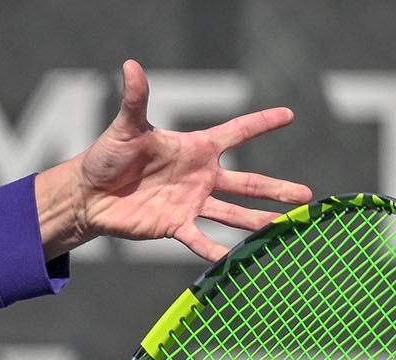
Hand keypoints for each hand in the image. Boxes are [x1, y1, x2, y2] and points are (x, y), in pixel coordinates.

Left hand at [38, 59, 313, 260]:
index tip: (289, 114)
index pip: (236, 132)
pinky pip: (200, 240)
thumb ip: (136, 99)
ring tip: (285, 227)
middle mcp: (200, 176)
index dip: (261, 123)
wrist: (88, 195)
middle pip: (247, 182)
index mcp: (195, 149)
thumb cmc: (107, 157)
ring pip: (232, 214)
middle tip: (307, 196)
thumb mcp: (125, 128)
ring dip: (258, 221)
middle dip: (277, 189)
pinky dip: (217, 251)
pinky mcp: (174, 225)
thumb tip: (130, 65)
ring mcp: (190, 202)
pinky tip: (238, 259)